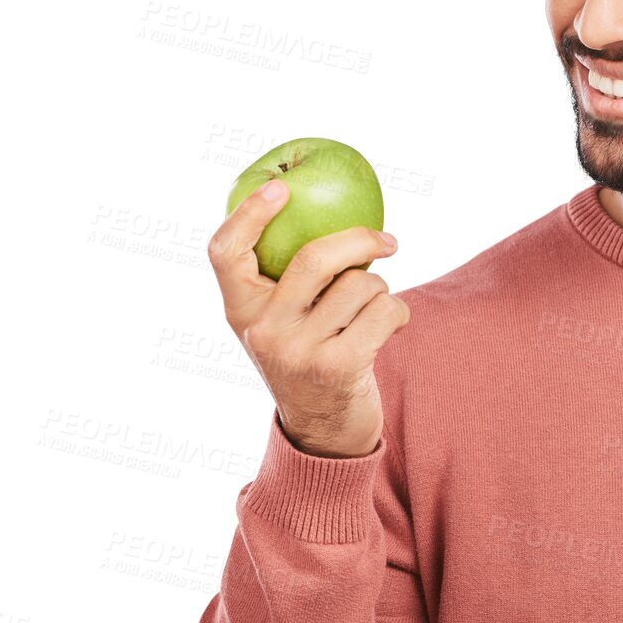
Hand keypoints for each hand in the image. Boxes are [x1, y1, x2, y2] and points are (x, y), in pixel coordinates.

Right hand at [207, 180, 408, 457]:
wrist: (324, 434)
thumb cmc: (307, 357)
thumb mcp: (280, 322)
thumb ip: (284, 279)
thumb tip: (315, 203)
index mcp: (240, 311)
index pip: (224, 252)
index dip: (248, 214)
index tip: (280, 188)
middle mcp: (263, 330)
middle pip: (313, 257)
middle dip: (359, 240)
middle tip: (387, 240)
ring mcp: (298, 351)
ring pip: (359, 285)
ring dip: (379, 290)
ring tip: (372, 310)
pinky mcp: (338, 367)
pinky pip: (384, 311)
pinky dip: (398, 313)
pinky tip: (393, 324)